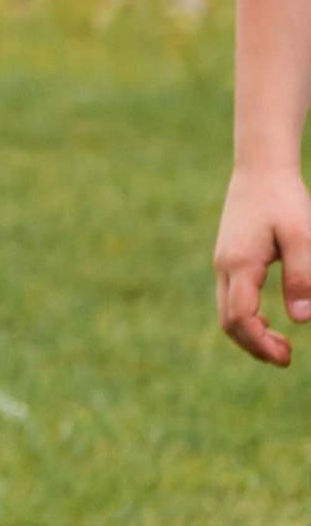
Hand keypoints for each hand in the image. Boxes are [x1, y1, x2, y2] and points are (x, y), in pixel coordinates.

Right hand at [215, 159, 310, 363]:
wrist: (260, 167)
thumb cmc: (284, 199)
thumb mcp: (302, 236)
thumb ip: (302, 276)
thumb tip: (302, 321)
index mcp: (240, 265)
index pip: (239, 319)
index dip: (261, 345)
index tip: (287, 358)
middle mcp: (224, 267)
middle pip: (228, 322)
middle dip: (254, 346)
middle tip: (286, 357)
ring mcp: (223, 262)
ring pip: (227, 311)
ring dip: (250, 333)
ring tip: (280, 344)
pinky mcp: (229, 257)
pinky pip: (230, 298)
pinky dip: (246, 317)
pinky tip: (267, 317)